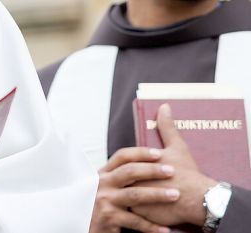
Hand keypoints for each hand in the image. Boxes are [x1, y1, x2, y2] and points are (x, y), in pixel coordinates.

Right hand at [90, 146, 177, 232]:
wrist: (82, 225)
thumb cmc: (100, 205)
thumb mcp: (104, 186)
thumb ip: (119, 176)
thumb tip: (145, 165)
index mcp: (103, 174)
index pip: (121, 157)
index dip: (140, 153)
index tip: (159, 153)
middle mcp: (102, 184)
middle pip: (129, 172)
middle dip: (152, 170)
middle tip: (172, 170)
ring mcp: (104, 201)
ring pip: (135, 195)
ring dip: (157, 194)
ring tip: (175, 195)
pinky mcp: (108, 218)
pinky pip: (135, 221)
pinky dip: (152, 226)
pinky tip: (166, 228)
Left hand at [131, 103, 216, 226]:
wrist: (201, 200)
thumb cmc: (188, 173)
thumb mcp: (177, 147)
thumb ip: (167, 127)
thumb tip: (163, 107)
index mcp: (138, 165)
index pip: (123, 165)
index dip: (131, 168)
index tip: (139, 172)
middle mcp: (133, 182)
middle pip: (121, 182)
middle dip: (125, 183)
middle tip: (135, 185)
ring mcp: (136, 200)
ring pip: (124, 199)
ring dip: (128, 198)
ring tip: (138, 198)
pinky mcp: (142, 216)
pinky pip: (134, 215)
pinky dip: (138, 212)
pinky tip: (144, 210)